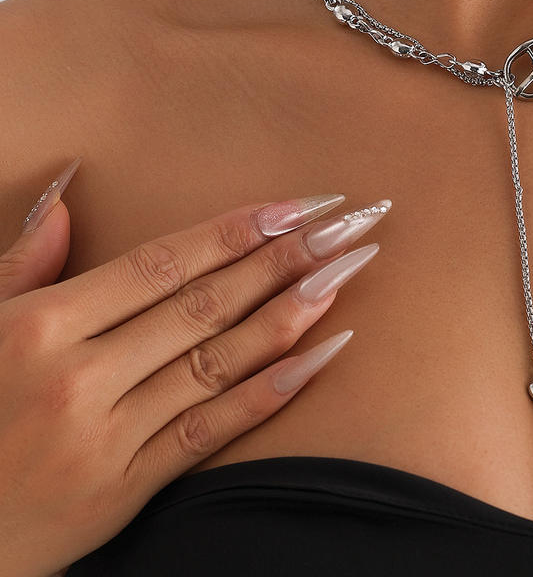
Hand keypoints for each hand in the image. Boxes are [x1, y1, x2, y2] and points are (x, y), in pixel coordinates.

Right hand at [0, 157, 390, 576]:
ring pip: (217, 361)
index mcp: (41, 325)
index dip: (238, 230)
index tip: (301, 206)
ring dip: (290, 313)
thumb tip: (69, 192)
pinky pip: (210, 432)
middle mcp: (77, 375)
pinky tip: (322, 353)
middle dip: (286, 258)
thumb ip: (23, 261)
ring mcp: (104, 436)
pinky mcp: (122, 490)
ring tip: (346, 272)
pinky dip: (270, 391)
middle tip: (351, 223)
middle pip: (204, 304)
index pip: (163, 263)